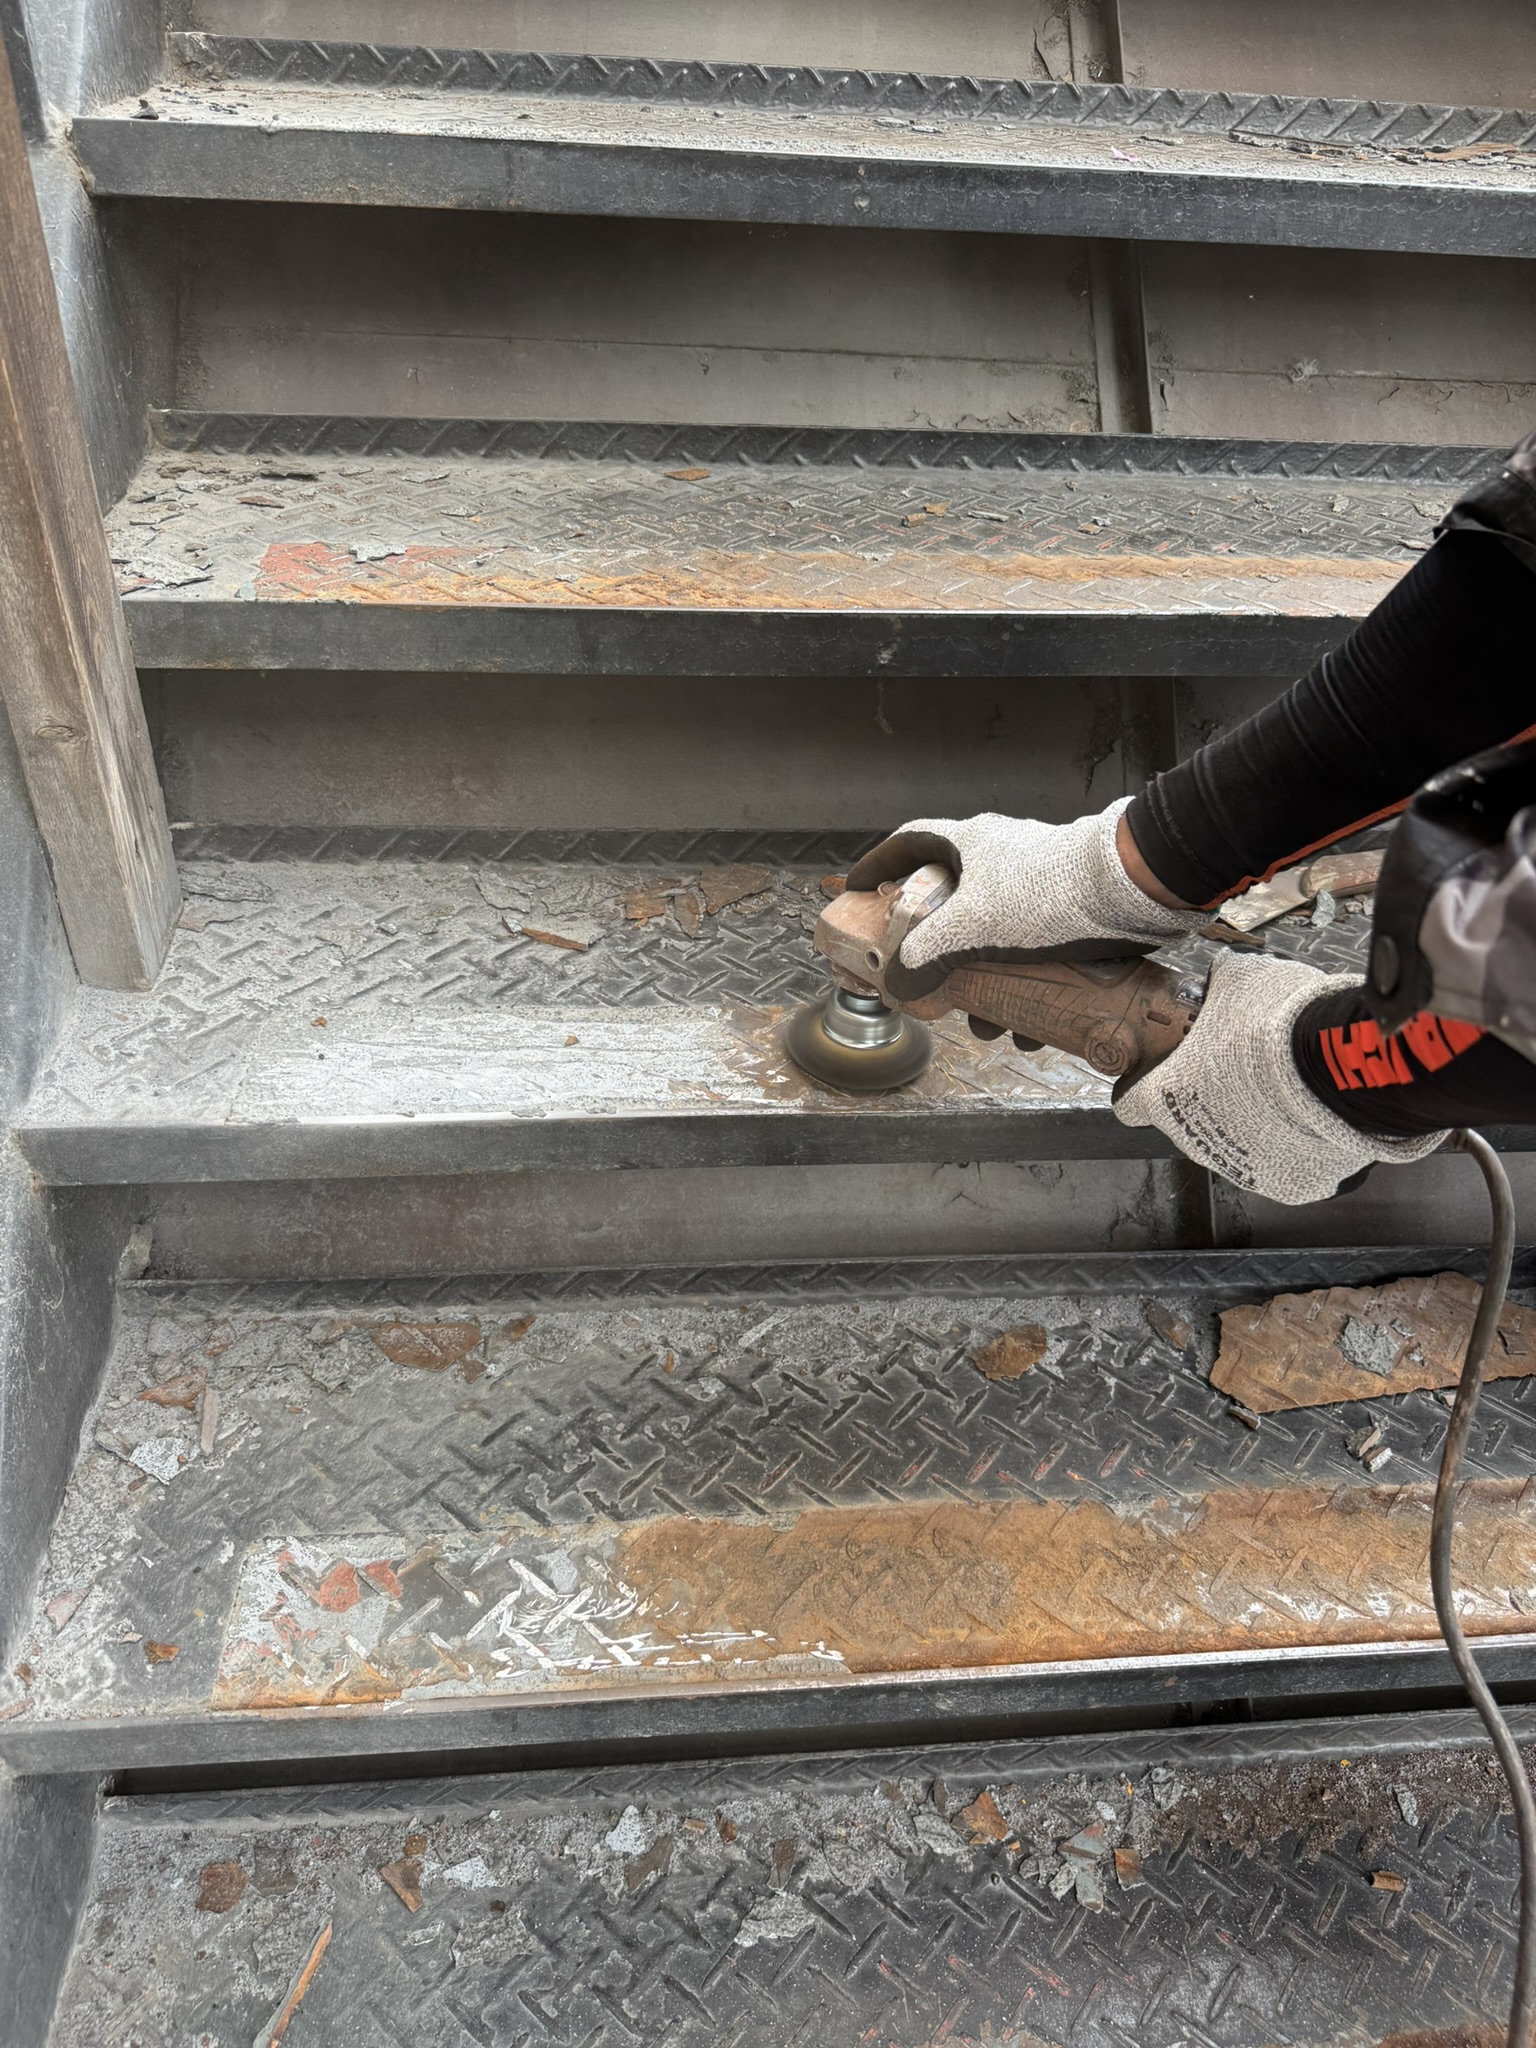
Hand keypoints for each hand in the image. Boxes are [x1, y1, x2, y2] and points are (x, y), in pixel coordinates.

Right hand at [846, 798, 1203, 998]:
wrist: (1133, 892)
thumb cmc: (1048, 894)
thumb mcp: (971, 928)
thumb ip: (925, 954)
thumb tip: (897, 979)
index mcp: (969, 844)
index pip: (908, 843)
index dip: (878, 866)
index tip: (859, 890)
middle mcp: (1000, 857)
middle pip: (952, 904)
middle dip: (941, 956)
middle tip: (931, 985)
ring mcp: (1036, 882)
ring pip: (994, 938)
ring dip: (986, 984)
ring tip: (991, 1024)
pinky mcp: (1069, 910)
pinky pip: (1032, 954)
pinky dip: (1025, 989)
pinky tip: (1032, 1026)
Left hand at [1114, 955, 1445, 1203]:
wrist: (1338, 1063)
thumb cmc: (1277, 1023)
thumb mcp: (1238, 983)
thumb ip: (1220, 983)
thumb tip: (1223, 971)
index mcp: (1166, 1096)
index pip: (1132, 1104)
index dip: (1145, 1088)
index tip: (1160, 1078)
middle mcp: (1196, 1141)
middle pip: (1191, 1124)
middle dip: (1212, 1098)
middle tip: (1242, 1070)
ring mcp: (1242, 1167)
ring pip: (1238, 1145)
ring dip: (1253, 1122)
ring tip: (1284, 1089)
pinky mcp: (1290, 1186)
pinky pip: (1286, 1163)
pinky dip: (1296, 1145)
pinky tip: (1311, 1114)